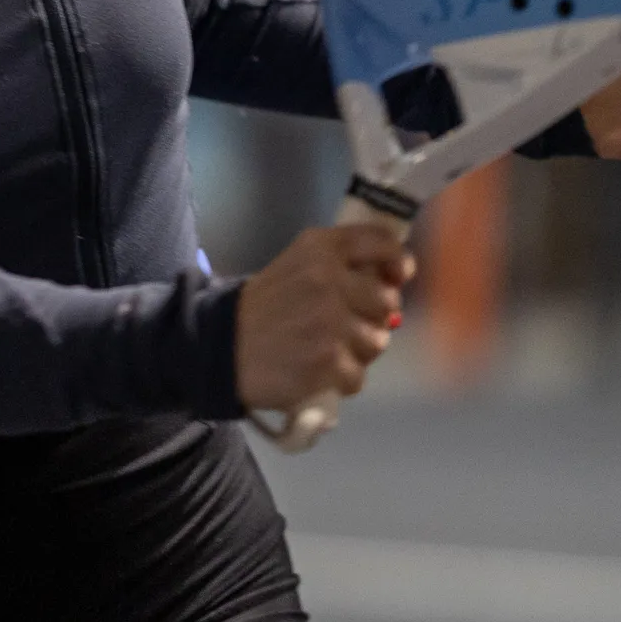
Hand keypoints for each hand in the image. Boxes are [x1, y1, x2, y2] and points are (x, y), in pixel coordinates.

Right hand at [235, 224, 414, 414]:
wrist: (223, 345)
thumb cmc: (267, 304)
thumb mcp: (299, 263)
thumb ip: (344, 261)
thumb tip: (397, 276)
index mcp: (321, 248)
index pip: (382, 243)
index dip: (397, 261)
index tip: (396, 275)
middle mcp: (329, 279)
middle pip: (387, 301)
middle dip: (372, 316)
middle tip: (346, 323)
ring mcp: (330, 322)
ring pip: (378, 341)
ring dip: (358, 351)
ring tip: (329, 348)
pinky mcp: (328, 362)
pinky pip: (359, 375)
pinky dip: (342, 378)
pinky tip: (320, 370)